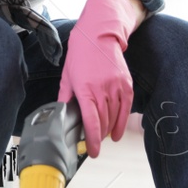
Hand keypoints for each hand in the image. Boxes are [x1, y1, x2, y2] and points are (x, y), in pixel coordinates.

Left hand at [58, 0, 137, 158]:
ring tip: (104, 137)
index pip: (91, 122)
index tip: (93, 152)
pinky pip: (126, 108)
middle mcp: (102, 89)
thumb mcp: (67, 77)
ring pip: (115, 117)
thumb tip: (61, 116)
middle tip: (94, 145)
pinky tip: (117, 131)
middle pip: (103, 122)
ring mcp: (116, 86)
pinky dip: (122, 121)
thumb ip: (65, 99)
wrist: (98, 36)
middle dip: (99, 136)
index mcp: (85, 89)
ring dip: (110, 130)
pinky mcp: (126, 84)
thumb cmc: (80, 56)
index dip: (93, 140)